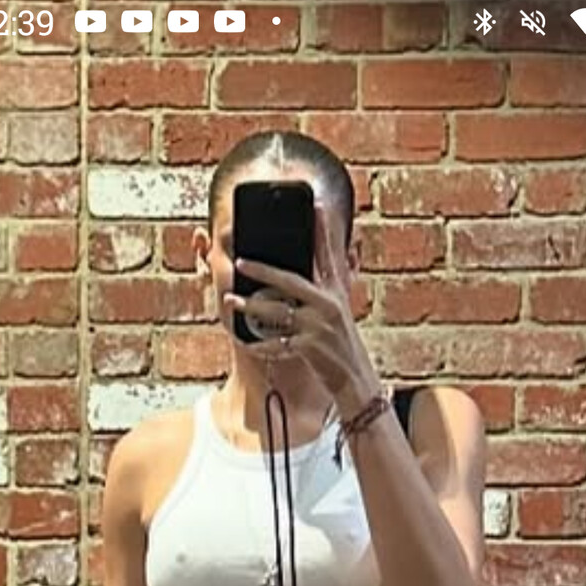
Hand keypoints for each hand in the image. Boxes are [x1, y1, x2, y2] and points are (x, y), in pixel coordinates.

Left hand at [222, 201, 379, 412]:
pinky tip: (247, 341)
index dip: (322, 229)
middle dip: (263, 269)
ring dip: (251, 306)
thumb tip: (298, 275)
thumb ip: (322, 290)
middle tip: (240, 260)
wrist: (355, 381)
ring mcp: (319, 326)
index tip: (315, 205)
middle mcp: (328, 305)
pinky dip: (261, 343)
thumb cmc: (340, 347)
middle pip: (290, 280)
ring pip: (277, 311)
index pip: (328, 254)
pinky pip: (278, 343)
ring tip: (230, 300)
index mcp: (335, 292)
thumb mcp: (338, 313)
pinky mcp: (311, 348)